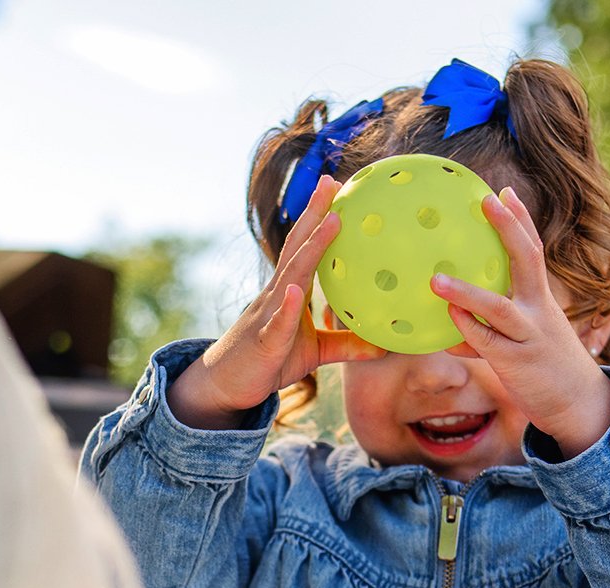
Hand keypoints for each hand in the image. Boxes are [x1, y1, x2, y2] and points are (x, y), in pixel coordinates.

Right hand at [167, 174, 386, 430]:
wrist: (225, 385)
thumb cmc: (268, 362)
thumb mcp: (314, 353)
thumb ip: (345, 344)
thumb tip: (384, 346)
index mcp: (289, 291)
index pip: (306, 247)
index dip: (321, 217)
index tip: (338, 188)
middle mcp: (277, 294)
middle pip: (297, 246)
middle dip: (314, 212)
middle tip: (331, 180)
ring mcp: (269, 315)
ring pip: (291, 275)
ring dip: (311, 247)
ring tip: (332, 220)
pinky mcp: (264, 342)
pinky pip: (278, 323)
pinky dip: (287, 306)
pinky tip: (295, 291)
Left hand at [431, 186, 609, 453]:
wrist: (578, 403)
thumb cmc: (545, 366)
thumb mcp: (526, 337)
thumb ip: (493, 324)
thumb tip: (454, 317)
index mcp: (542, 299)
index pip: (533, 251)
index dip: (520, 221)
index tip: (503, 192)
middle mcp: (539, 310)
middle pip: (527, 260)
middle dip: (509, 229)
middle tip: (486, 202)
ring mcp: (529, 336)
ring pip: (497, 308)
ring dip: (466, 292)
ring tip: (436, 279)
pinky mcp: (517, 363)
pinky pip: (487, 344)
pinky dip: (467, 331)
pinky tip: (447, 321)